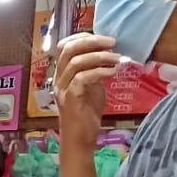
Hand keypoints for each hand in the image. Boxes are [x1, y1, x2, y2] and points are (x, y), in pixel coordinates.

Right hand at [55, 33, 121, 150]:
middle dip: (92, 42)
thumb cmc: (86, 114)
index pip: (65, 46)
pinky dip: (99, 72)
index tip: (104, 38)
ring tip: (117, 58)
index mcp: (62, 73)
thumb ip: (95, 70)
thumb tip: (109, 54)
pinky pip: (82, 78)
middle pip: (68, 50)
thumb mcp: (93, 86)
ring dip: (99, 56)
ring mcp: (63, 89)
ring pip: (75, 62)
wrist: (81, 139)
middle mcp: (59, 79)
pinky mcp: (70, 99)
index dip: (83, 37)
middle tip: (112, 42)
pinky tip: (112, 72)